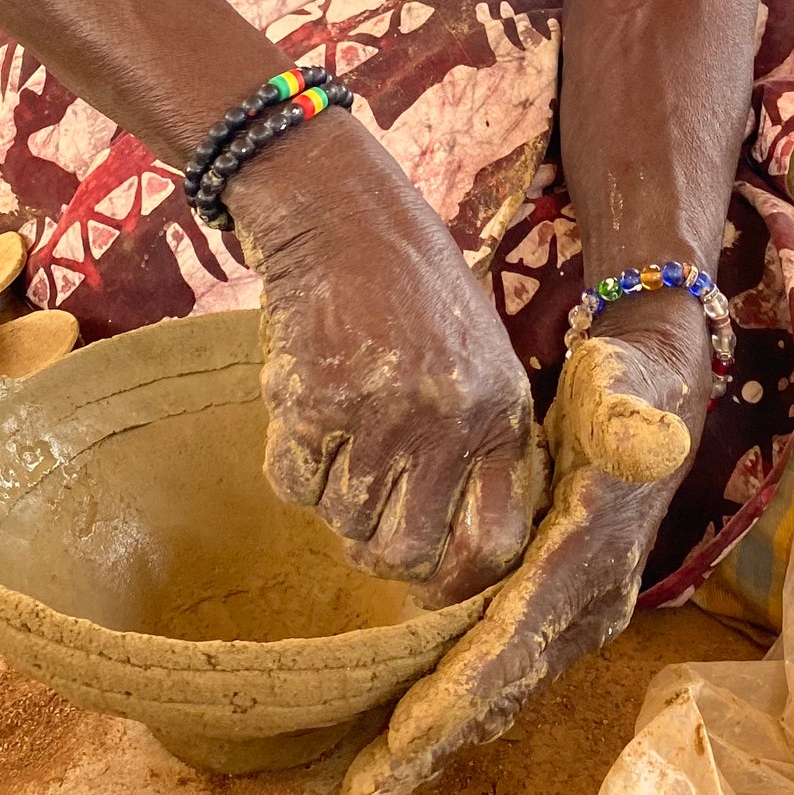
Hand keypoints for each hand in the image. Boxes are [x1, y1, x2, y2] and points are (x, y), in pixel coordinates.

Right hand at [229, 109, 538, 601]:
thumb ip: (480, 445)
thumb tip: (458, 556)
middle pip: (405, 550)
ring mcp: (379, 413)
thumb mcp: (481, 359)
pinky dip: (293, 466)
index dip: (456, 578)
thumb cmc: (416, 290)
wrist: (343, 216)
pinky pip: (293, 484)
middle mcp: (448, 420)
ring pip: (343, 521)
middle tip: (365, 514)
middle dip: (378, 546)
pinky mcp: (312, 402)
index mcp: (500, 411)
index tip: (428, 576)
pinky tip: (306, 413)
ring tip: (341, 439)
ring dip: (333, 497)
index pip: (492, 541)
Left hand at [340, 294, 709, 794]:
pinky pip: (499, 669)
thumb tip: (647, 443)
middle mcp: (586, 605)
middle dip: (431, 743)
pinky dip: (455, 703)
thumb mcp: (630, 388)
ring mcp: (574, 614)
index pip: (513, 645)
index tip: (400, 740)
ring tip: (372, 782)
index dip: (455, 695)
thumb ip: (633, 420)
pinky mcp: (558, 607)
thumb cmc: (629, 384)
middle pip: (498, 690)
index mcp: (589, 563)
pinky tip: (410, 728)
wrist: (659, 388)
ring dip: (437, 735)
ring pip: (496, 690)